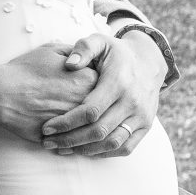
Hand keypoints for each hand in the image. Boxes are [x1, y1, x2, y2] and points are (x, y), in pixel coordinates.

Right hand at [0, 43, 95, 146]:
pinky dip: (70, 143)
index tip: (87, 86)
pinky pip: (73, 144)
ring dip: (85, 130)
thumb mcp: (52, 50)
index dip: (97, 87)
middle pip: (101, 109)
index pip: (106, 86)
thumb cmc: (25, 70)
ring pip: (89, 130)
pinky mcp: (62, 138)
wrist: (2, 92)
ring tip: (74, 126)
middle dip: (95, 109)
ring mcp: (75, 123)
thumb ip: (76, 52)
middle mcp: (86, 103)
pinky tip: (62, 138)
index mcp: (89, 80)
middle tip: (79, 107)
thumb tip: (85, 56)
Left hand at [40, 31, 165, 157]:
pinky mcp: (145, 126)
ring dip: (84, 150)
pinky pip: (125, 148)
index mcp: (119, 83)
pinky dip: (103, 153)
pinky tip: (83, 150)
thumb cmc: (116, 52)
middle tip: (48, 142)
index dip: (66, 122)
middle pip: (98, 131)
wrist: (149, 62)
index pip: (90, 111)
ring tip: (61, 149)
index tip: (46, 128)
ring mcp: (141, 116)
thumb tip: (69, 64)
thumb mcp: (100, 41)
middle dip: (69, 140)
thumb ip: (84, 48)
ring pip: (111, 143)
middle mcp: (132, 102)